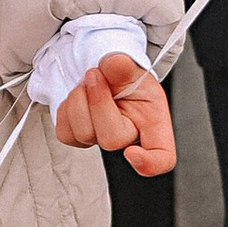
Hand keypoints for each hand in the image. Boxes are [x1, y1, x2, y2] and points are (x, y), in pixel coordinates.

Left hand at [53, 54, 176, 179]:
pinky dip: (66, 109)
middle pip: (110, 140)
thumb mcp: (131, 66)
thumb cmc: (125, 77)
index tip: (131, 153)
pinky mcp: (79, 138)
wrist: (104, 73)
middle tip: (95, 75)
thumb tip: (116, 63)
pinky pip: (65, 134)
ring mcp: (102, 139)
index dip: (149, 163)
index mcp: (153, 122)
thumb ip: (124, 65)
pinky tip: (79, 96)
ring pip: (83, 135)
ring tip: (89, 81)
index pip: (162, 157)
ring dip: (79, 99)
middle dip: (97, 102)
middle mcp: (129, 136)